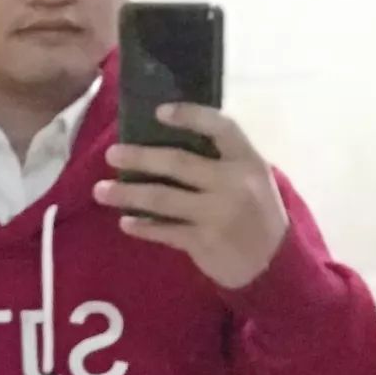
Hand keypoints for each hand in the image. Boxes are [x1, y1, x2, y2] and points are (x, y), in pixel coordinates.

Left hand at [94, 104, 288, 288]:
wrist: (274, 263)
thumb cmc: (256, 212)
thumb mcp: (252, 178)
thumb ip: (221, 160)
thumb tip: (165, 140)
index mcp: (247, 160)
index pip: (220, 127)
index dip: (190, 115)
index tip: (158, 111)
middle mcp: (233, 183)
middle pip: (178, 163)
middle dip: (140, 157)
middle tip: (111, 154)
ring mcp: (218, 214)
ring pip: (162, 199)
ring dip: (127, 194)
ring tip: (101, 191)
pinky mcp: (204, 242)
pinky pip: (164, 231)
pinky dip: (142, 227)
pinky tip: (126, 222)